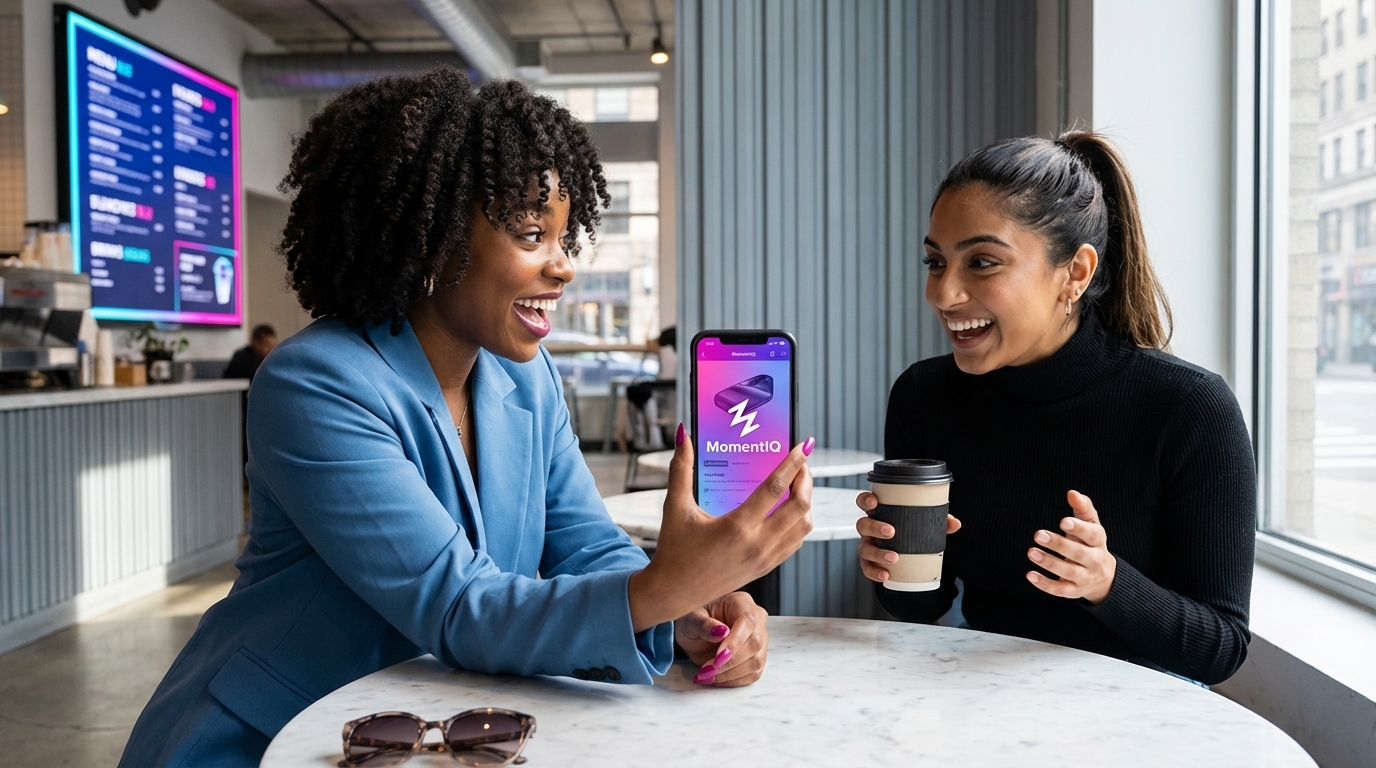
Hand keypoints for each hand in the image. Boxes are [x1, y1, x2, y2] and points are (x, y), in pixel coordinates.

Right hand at [628, 425, 813, 630]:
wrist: (673, 592)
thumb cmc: (673, 550)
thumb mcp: (675, 506)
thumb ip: (680, 468)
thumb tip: (682, 434)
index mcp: (736, 527)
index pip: (776, 489)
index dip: (793, 464)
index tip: (803, 446)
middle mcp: (756, 544)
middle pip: (800, 507)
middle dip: (806, 480)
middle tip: (802, 463)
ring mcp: (764, 559)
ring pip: (803, 527)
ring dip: (806, 502)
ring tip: (798, 485)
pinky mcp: (765, 568)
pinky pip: (795, 543)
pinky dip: (799, 523)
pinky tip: (790, 510)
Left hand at [674, 592, 768, 686]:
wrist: (695, 634)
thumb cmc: (694, 621)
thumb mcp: (691, 619)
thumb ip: (704, 624)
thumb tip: (722, 632)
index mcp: (741, 603)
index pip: (748, 622)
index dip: (735, 642)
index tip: (718, 658)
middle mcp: (756, 620)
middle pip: (755, 643)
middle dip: (730, 662)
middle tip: (706, 671)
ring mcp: (760, 639)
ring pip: (755, 661)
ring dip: (730, 674)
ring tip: (707, 676)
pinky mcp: (757, 657)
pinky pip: (753, 673)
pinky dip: (734, 680)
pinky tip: (717, 679)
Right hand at [855, 491, 960, 583]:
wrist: (909, 553)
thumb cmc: (910, 531)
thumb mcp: (924, 523)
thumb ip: (939, 521)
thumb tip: (955, 523)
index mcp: (879, 513)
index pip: (864, 502)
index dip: (865, 500)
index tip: (874, 502)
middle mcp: (869, 529)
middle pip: (863, 525)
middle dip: (875, 528)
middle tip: (891, 532)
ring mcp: (867, 545)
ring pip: (864, 548)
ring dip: (877, 552)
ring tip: (894, 557)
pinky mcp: (869, 562)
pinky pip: (867, 568)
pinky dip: (874, 572)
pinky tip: (886, 575)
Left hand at [1026, 490, 1116, 604]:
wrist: (1103, 578)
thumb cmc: (1090, 544)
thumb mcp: (1090, 525)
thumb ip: (1082, 508)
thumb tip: (1072, 493)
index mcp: (1098, 541)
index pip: (1093, 534)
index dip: (1079, 528)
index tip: (1063, 521)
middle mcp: (1094, 560)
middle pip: (1079, 553)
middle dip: (1059, 544)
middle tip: (1038, 534)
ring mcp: (1085, 577)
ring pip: (1069, 572)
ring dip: (1049, 562)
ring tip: (1031, 552)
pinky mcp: (1074, 591)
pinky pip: (1060, 590)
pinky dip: (1045, 584)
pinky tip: (1030, 574)